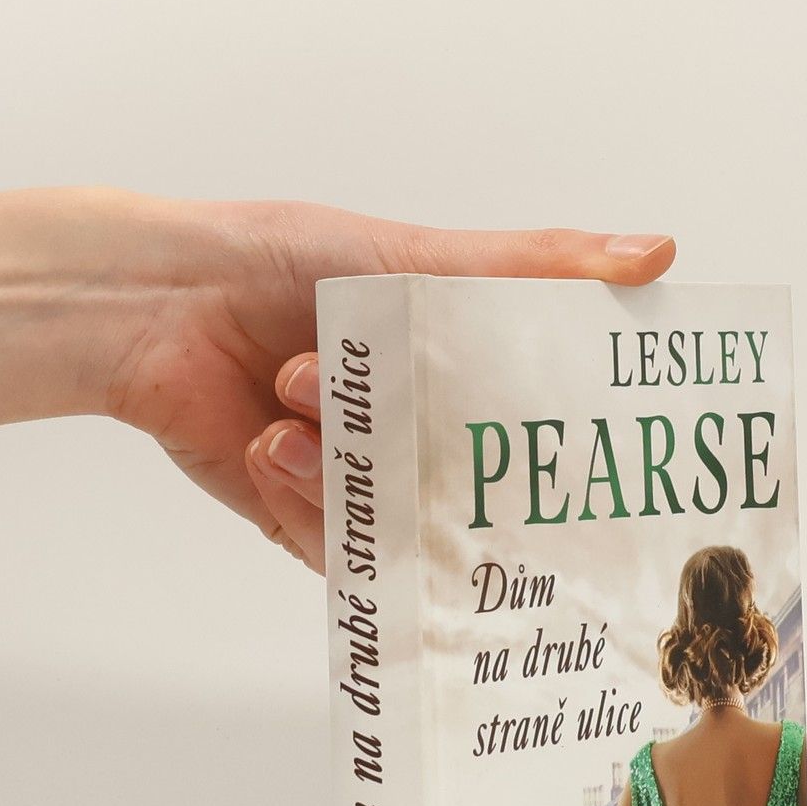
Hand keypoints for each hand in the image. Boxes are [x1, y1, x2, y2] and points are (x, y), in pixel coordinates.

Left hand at [104, 200, 675, 571]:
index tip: (603, 470)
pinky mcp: (306, 525)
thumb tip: (653, 253)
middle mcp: (417, 444)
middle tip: (459, 463)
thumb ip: (532, 266)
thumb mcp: (418, 258)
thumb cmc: (278, 261)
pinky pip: (340, 552)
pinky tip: (272, 441)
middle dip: (464, 484)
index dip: (568, 458)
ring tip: (298, 393)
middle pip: (479, 503)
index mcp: (455, 382)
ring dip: (351, 468)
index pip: (538, 437)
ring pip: (405, 531)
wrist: (153, 305)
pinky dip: (307, 498)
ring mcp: (365, 491)